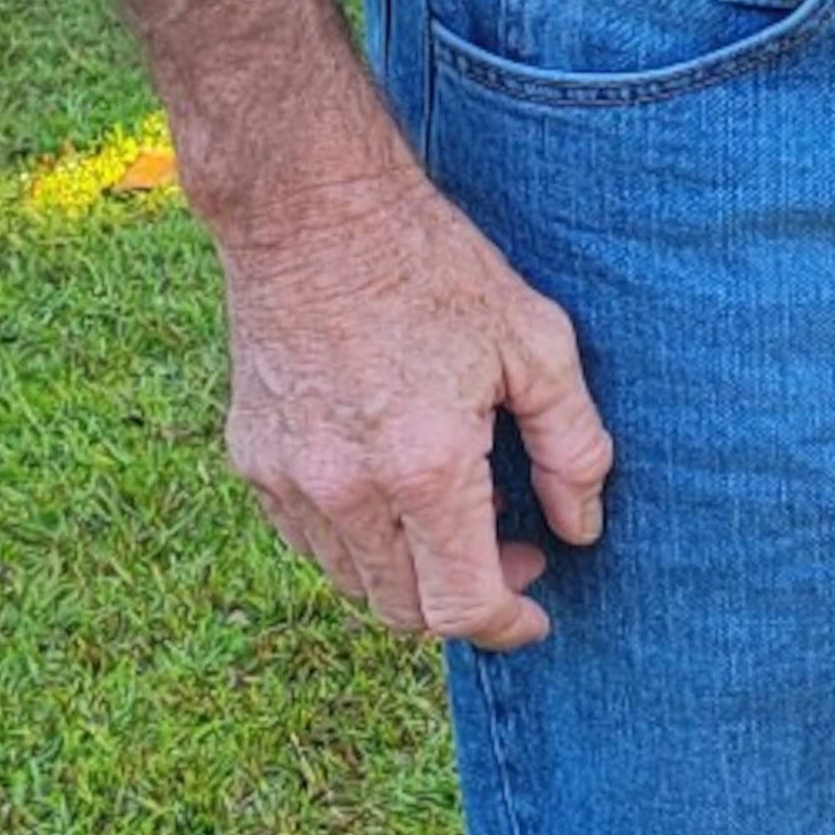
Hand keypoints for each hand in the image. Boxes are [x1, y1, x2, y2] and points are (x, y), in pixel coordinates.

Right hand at [217, 144, 612, 645]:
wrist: (310, 209)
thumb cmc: (432, 265)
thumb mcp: (535, 342)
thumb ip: (574, 446)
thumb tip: (581, 527)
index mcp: (424, 467)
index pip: (459, 607)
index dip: (506, 625)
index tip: (535, 609)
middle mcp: (345, 490)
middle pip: (404, 611)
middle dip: (464, 600)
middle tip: (510, 545)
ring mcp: (289, 480)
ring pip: (353, 582)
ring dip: (408, 573)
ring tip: (453, 511)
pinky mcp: (253, 460)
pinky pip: (309, 540)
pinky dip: (357, 539)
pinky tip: (392, 483)